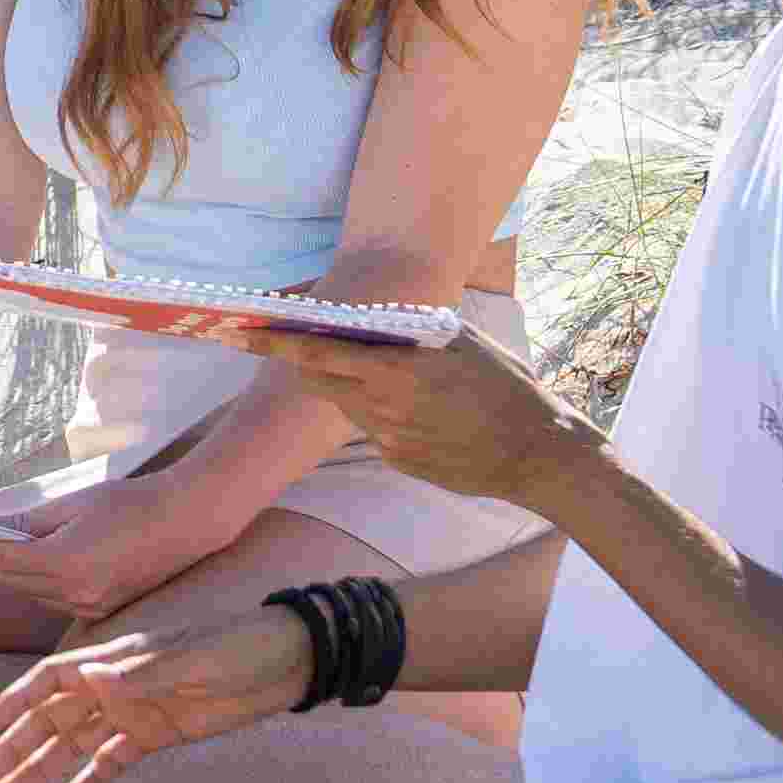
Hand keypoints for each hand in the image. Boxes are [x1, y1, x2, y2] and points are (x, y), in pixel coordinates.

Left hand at [0, 464, 238, 624]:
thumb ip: (27, 520)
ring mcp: (89, 607)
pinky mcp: (101, 610)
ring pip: (29, 592)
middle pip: (8, 580)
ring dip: (4, 574)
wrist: (188, 522)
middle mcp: (75, 593)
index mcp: (66, 563)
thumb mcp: (74, 503)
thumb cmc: (131, 502)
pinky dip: (34, 582)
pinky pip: (53, 598)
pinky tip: (23, 565)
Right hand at [0, 587, 315, 782]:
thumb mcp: (191, 659)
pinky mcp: (157, 735)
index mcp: (114, 660)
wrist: (284, 663)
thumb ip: (139, 674)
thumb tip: (88, 679)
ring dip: (42, 769)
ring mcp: (133, 713)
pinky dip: (89, 781)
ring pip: (74, 744)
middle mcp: (114, 687)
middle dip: (16, 747)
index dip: (16, 701)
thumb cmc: (236, 648)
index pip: (50, 681)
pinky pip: (113, 762)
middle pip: (52, 719)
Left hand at [195, 312, 579, 506]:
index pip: (318, 353)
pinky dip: (383, 416)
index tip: (244, 331)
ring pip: (349, 407)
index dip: (277, 344)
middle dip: (308, 365)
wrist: (538, 452)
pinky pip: (375, 431)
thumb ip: (409, 330)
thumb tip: (367, 321)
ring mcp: (389, 438)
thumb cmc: (505, 386)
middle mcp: (384, 406)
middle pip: (322, 383)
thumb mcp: (460, 341)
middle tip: (304, 348)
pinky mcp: (398, 461)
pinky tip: (423, 414)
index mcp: (396, 369)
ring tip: (398, 380)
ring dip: (354, 389)